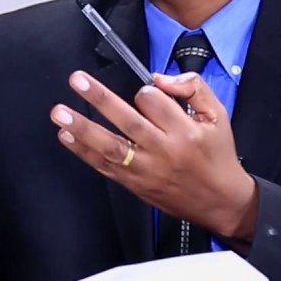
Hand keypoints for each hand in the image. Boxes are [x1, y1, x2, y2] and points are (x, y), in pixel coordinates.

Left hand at [50, 71, 258, 245]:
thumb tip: (158, 78)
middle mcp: (163, 151)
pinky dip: (83, 152)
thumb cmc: (217, 155)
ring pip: (110, 147)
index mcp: (185, 131)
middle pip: (128, 121)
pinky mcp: (135, 184)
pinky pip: (105, 167)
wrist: (220, 201)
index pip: (155, 102)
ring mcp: (146, 170)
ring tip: (59, 113)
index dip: (147, 92)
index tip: (147, 92)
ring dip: (82, 128)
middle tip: (77, 80)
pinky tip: (67, 137)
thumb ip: (193, 88)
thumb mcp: (218, 115)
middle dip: (100, 99)